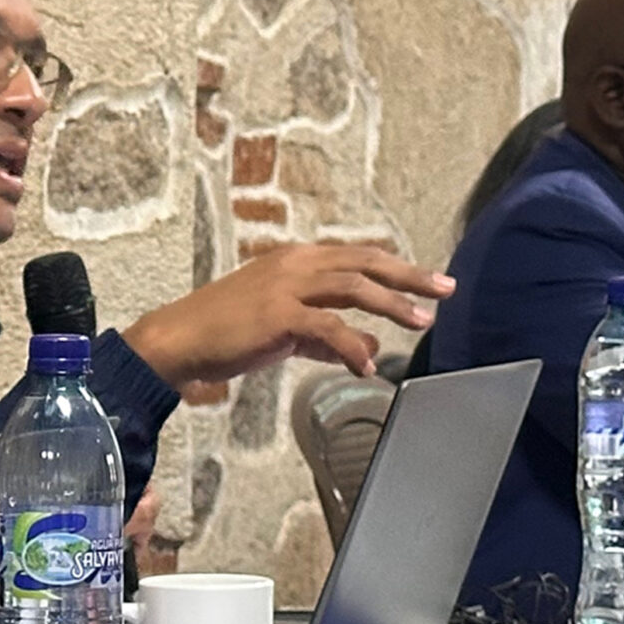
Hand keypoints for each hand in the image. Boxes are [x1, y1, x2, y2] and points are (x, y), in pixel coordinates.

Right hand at [121, 243, 453, 386]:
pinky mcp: (278, 315)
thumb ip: (324, 335)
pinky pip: (328, 327)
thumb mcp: (281, 330)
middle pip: (364, 263)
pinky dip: (352, 347)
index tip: (426, 280)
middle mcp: (294, 265)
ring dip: (393, 304)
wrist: (178, 340)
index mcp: (294, 260)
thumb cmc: (224, 333)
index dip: (395, 267)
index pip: (356, 256)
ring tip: (422, 321)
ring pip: (353, 287)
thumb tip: (367, 346)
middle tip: (445, 289)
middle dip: (409, 276)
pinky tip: (365, 367)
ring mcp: (286, 287)